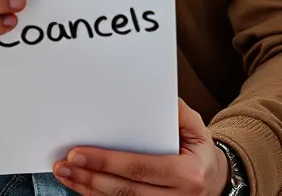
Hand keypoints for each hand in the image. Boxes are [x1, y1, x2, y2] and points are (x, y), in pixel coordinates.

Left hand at [53, 100, 229, 195]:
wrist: (215, 181)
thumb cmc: (199, 150)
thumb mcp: (194, 127)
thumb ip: (174, 111)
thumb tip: (148, 95)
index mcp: (187, 173)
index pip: (140, 167)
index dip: (107, 161)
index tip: (80, 152)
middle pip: (125, 190)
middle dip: (91, 176)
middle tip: (65, 163)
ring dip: (89, 189)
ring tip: (66, 174)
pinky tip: (82, 186)